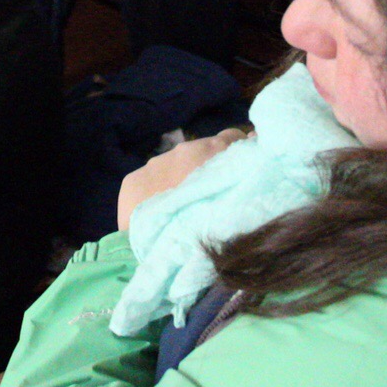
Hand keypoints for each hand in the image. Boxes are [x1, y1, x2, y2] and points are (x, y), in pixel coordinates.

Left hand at [116, 128, 244, 232]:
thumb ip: (241, 176)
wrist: (165, 249)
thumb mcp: (239, 199)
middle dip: (205, 168)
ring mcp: (155, 163)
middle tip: (209, 196)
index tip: (238, 169)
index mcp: (215, 151)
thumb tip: (253, 154)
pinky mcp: (133, 180)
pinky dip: (156, 191)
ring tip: (183, 209)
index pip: (232, 137)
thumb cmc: (215, 225)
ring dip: (180, 179)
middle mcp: (184, 150)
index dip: (236, 153)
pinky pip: (148, 180)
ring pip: (173, 166)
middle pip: (200, 152)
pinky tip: (160, 214)